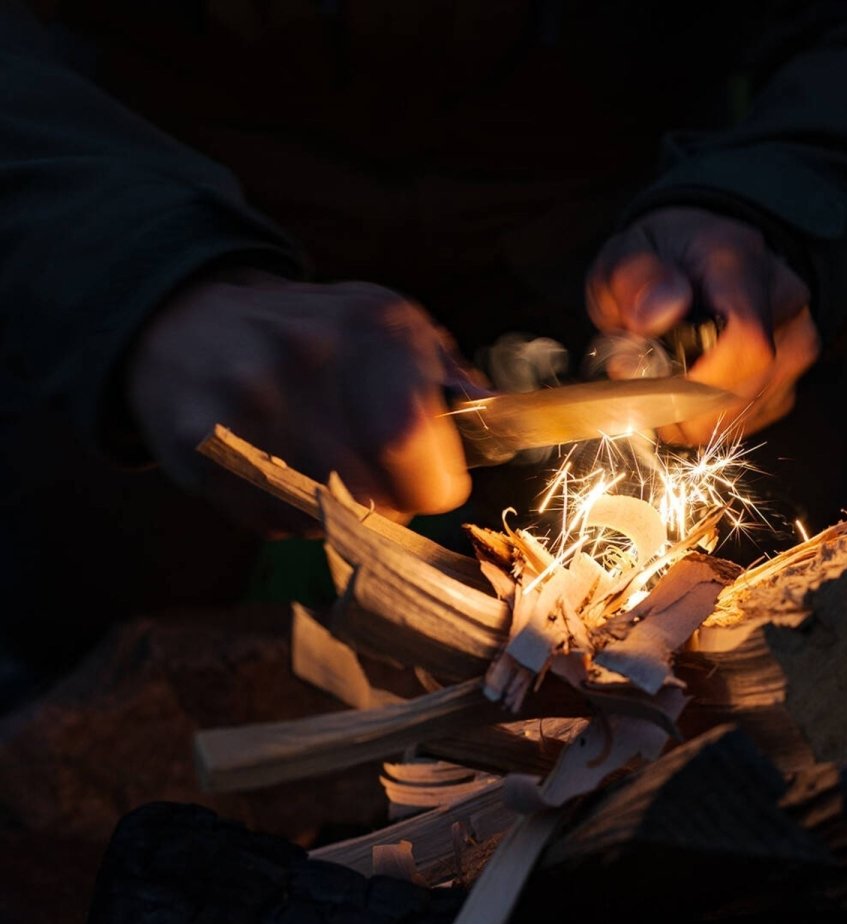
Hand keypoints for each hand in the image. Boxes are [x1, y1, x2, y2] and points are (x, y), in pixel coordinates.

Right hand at [125, 271, 472, 523]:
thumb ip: (452, 380)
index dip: (434, 482)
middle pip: (376, 497)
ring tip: (329, 466)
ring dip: (343, 511)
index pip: (412, 445)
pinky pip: (274, 522)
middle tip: (382, 476)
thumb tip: (500, 428)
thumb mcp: (392, 327)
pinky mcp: (198, 448)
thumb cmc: (319, 334)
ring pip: (327, 518)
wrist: (190, 321)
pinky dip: (291, 514)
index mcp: (370, 330)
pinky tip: (284, 470)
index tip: (433, 478)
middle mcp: (302, 361)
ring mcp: (243, 406)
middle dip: (393, 501)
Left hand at [586, 207, 819, 444]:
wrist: (701, 260)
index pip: (746, 342)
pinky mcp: (788, 382)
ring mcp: (795, 346)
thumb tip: (656, 314)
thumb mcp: (625, 254)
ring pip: (740, 416)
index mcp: (743, 265)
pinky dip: (705, 421)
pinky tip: (689, 390)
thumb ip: (631, 280)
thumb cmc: (660, 261)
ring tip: (664, 381)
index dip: (697, 384)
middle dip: (680, 405)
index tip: (652, 388)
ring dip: (689, 417)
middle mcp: (784, 305)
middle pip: (743, 391)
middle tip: (643, 384)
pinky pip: (743, 426)